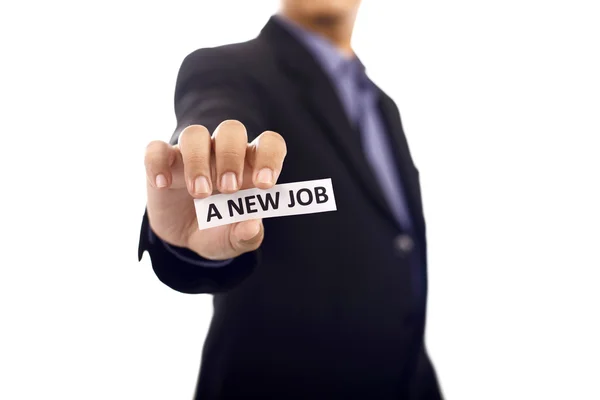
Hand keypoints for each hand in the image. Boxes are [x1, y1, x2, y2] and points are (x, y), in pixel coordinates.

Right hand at [144, 120, 286, 259]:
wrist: (184, 239)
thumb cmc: (218, 230)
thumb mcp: (233, 241)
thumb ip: (247, 236)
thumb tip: (252, 226)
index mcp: (250, 165)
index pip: (269, 143)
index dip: (270, 157)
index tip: (264, 184)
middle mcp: (222, 153)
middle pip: (231, 130)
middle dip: (231, 157)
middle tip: (228, 189)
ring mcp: (191, 154)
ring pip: (195, 134)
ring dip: (198, 161)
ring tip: (199, 193)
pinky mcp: (163, 162)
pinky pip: (156, 149)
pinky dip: (158, 163)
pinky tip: (163, 184)